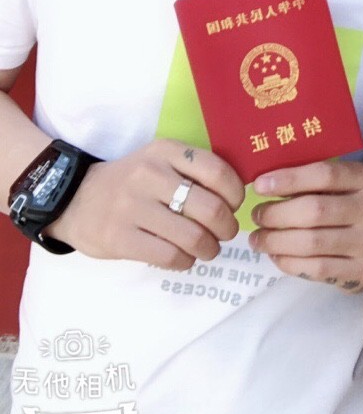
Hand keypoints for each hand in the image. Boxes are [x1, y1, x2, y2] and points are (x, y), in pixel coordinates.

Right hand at [45, 139, 244, 269]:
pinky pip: (170, 256)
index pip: (218, 172)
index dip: (235, 194)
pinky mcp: (120, 238)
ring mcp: (133, 207)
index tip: (234, 205)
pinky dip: (186, 261)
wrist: (75, 198)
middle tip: (225, 233)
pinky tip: (184, 257)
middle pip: (211, 209)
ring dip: (209, 249)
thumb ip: (193, 170)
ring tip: (207, 249)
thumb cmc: (132, 181)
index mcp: (166, 152)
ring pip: (193, 237)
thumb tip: (238, 194)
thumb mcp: (160, 161)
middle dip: (227, 227)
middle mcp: (150, 175)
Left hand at [249, 159, 362, 291]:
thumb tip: (267, 183)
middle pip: (314, 210)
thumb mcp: (346, 185)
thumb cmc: (354, 206)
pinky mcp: (362, 272)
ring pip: (311, 243)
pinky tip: (276, 256)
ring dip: (275, 241)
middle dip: (276, 214)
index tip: (260, 185)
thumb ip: (316, 181)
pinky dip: (289, 263)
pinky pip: (316, 269)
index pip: (324, 175)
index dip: (289, 179)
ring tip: (257, 239)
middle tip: (257, 215)